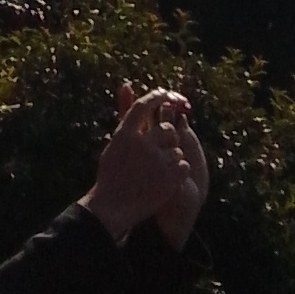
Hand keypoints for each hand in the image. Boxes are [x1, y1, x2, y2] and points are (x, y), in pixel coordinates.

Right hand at [79, 84, 208, 251]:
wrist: (112, 208)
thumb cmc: (111, 174)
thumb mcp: (114, 143)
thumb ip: (125, 115)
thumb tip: (127, 85)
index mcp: (124, 134)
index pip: (145, 106)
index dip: (158, 97)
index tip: (168, 96)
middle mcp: (140, 145)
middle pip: (166, 128)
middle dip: (167, 138)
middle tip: (159, 150)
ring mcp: (156, 162)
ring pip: (177, 149)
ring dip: (171, 158)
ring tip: (157, 172)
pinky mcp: (168, 179)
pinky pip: (183, 165)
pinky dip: (178, 172)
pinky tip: (166, 180)